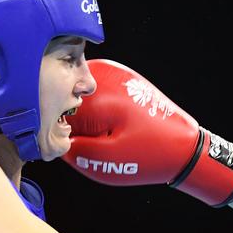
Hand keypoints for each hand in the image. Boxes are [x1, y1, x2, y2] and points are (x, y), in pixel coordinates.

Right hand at [63, 59, 232, 205]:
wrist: (184, 146)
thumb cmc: (149, 156)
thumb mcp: (105, 163)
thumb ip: (70, 149)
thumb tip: (48, 136)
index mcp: (95, 95)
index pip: (50, 110)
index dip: (57, 132)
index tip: (75, 144)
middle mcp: (100, 73)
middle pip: (59, 94)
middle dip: (68, 119)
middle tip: (96, 139)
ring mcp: (110, 69)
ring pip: (73, 91)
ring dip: (81, 112)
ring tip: (105, 131)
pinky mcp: (118, 74)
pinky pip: (89, 88)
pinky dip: (93, 105)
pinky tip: (110, 121)